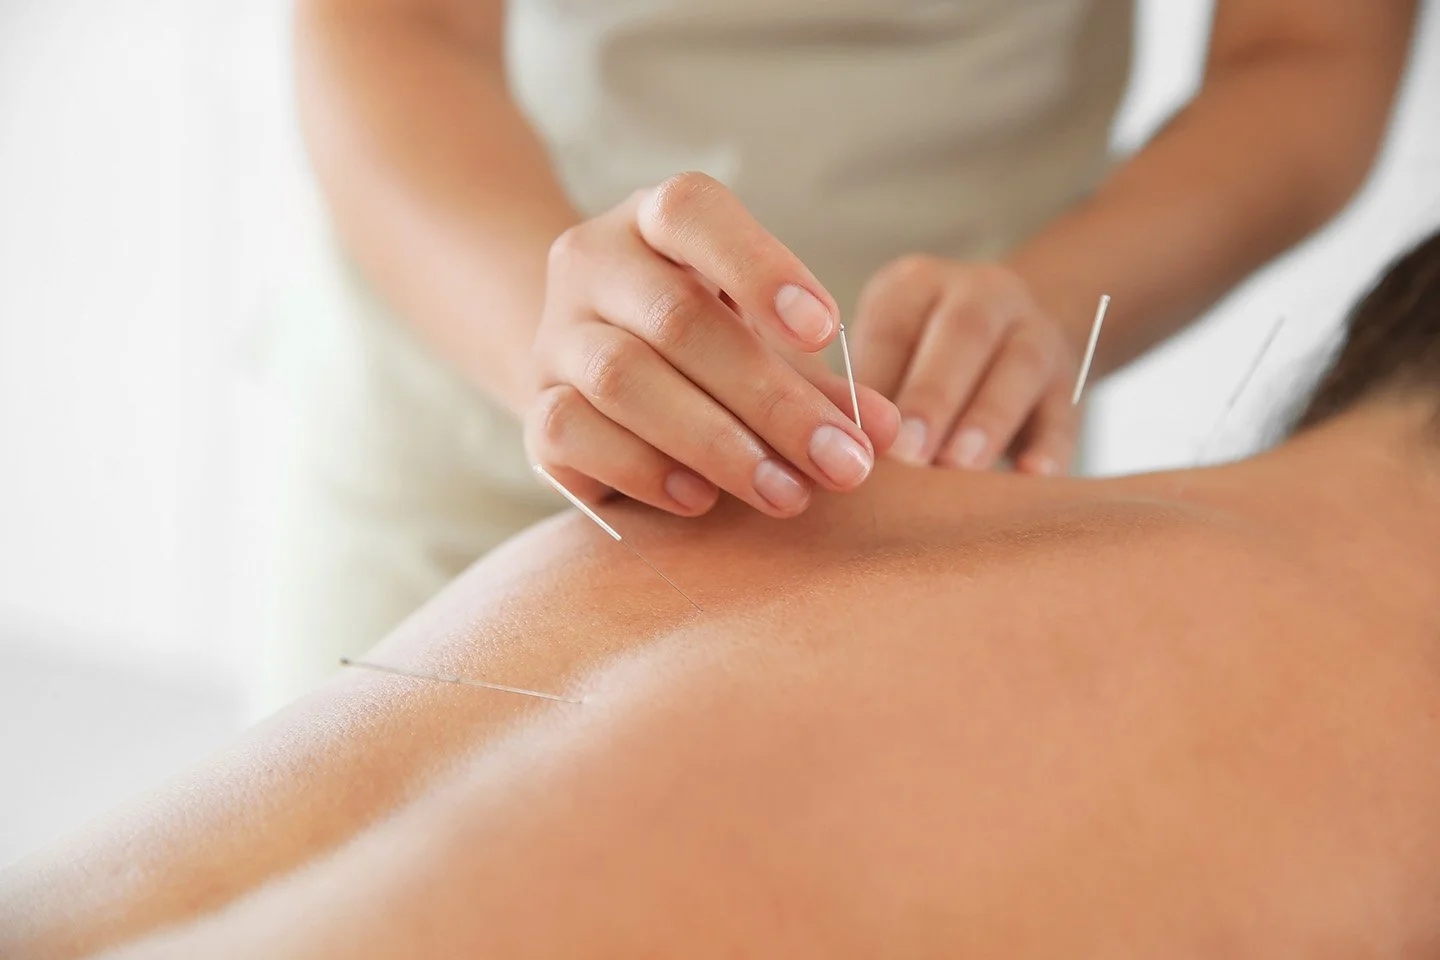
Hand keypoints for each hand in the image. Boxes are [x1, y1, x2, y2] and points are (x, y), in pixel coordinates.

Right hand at [527, 172, 899, 518]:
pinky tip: (700, 500)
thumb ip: (821, 383)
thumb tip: (888, 436)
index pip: (692, 211)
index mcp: (654, 222)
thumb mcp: (761, 343)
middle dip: (772, 399)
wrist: (589, 371)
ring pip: (621, 379)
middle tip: (844, 463)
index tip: (827, 333)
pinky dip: (642, 469)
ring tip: (787, 494)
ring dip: (716, 444)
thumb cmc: (703, 349)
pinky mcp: (534, 407)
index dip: (761, 267)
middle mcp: (592, 264)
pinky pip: (570, 433)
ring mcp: (555, 335)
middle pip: (678, 319)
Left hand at [852, 257, 1080, 474]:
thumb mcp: (887, 354)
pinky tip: (1031, 477)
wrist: (1008, 335)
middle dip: (933, 396)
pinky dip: (1049, 446)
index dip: (877, 382)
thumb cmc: (917, 358)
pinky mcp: (1067, 381)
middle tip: (909, 454)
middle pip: (963, 335)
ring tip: (961, 467)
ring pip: (1020, 366)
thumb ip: (868, 395)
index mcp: (917, 285)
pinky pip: (1062, 411)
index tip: (860, 436)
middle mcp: (982, 294)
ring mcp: (1033, 332)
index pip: (895, 326)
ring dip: (988, 418)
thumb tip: (843, 455)